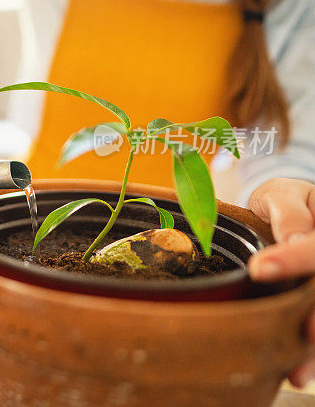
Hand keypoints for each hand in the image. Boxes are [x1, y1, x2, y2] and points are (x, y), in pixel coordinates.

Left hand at [247, 178, 314, 386]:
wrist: (288, 209)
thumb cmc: (284, 202)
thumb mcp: (282, 195)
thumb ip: (288, 212)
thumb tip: (294, 237)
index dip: (295, 259)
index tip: (259, 269)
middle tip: (302, 335)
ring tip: (298, 373)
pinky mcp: (314, 304)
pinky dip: (311, 353)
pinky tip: (298, 372)